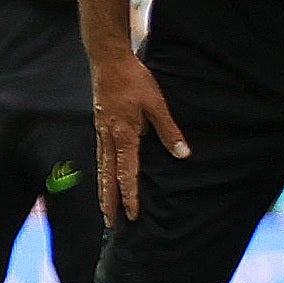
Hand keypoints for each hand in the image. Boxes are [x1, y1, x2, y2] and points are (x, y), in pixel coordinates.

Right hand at [92, 45, 188, 223]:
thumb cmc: (134, 80)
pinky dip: (101, 171)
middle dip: (109, 201)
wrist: (108, 60)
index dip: (130, 195)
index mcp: (124, 135)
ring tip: (104, 206)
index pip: (126, 173)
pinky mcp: (100, 125)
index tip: (132, 215)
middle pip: (107, 176)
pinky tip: (104, 175)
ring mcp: (102, 131)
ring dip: (103, 189)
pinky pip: (100, 154)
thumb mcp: (157, 104)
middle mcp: (109, 137)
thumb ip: (169, 131)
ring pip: (101, 167)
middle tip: (109, 222)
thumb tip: (183, 155)